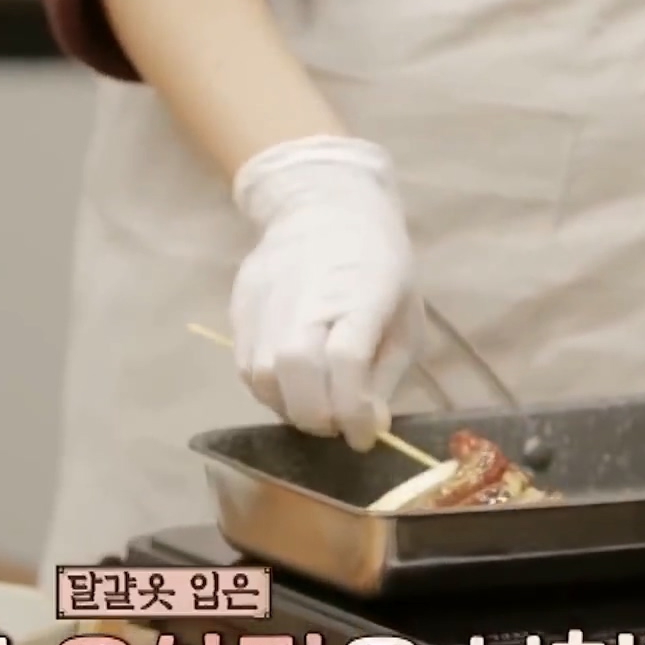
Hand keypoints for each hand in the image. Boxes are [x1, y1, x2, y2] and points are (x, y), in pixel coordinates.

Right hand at [230, 135, 422, 449]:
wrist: (326, 208)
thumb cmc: (380, 268)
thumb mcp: (404, 318)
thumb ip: (385, 376)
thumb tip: (367, 426)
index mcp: (362, 292)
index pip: (346, 360)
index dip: (353, 410)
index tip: (364, 436)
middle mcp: (308, 295)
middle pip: (295, 369)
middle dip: (317, 416)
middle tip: (337, 427)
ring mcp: (268, 299)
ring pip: (263, 374)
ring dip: (290, 407)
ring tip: (315, 407)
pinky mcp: (241, 305)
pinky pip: (246, 365)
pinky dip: (269, 391)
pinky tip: (292, 388)